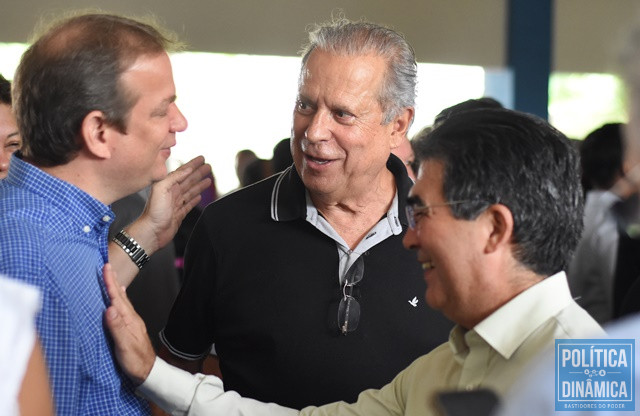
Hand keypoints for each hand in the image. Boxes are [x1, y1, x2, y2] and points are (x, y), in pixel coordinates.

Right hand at [104, 263, 155, 384]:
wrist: (148, 372)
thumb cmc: (136, 362)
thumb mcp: (124, 346)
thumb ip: (117, 328)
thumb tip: (109, 308)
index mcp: (129, 320)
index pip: (117, 298)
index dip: (110, 283)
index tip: (106, 268)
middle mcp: (131, 318)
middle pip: (120, 296)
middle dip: (113, 280)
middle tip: (107, 266)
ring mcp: (131, 323)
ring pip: (122, 301)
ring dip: (115, 289)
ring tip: (111, 279)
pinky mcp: (129, 329)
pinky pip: (122, 310)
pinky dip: (118, 301)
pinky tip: (117, 301)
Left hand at [132, 156, 211, 252]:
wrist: (151, 232)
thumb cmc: (153, 213)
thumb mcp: (161, 189)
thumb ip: (173, 177)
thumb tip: (186, 170)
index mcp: (167, 185)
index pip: (183, 171)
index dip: (193, 164)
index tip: (201, 159)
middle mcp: (172, 193)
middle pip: (189, 180)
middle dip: (198, 172)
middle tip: (208, 166)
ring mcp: (176, 203)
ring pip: (191, 191)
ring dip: (199, 184)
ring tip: (208, 179)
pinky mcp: (179, 214)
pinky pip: (189, 204)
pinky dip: (195, 199)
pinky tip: (199, 197)